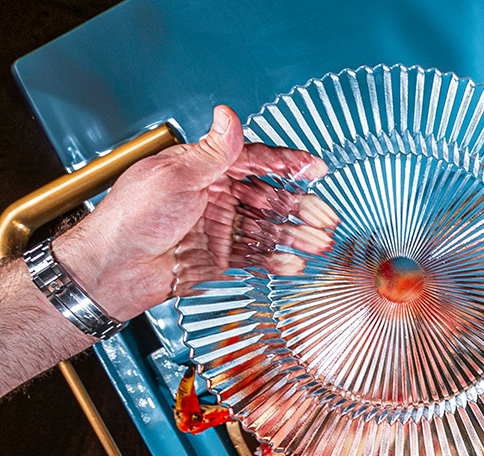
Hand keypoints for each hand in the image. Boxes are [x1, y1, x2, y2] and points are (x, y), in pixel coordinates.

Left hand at [55, 106, 336, 319]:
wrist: (115, 268)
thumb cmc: (130, 218)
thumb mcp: (174, 176)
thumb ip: (210, 151)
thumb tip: (227, 115)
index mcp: (202, 170)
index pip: (253, 161)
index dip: (286, 163)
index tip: (316, 167)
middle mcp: (214, 196)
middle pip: (269, 198)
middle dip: (300, 207)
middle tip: (325, 216)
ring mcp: (219, 227)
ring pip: (268, 229)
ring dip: (296, 235)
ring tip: (318, 241)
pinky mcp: (220, 257)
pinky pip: (257, 256)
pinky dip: (277, 260)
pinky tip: (293, 262)